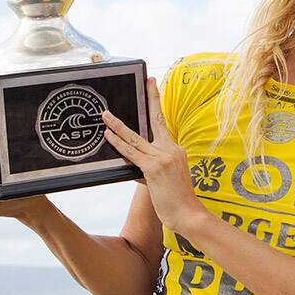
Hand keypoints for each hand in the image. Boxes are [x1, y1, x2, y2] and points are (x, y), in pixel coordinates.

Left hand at [101, 77, 206, 233]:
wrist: (189, 214)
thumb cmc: (178, 201)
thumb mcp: (165, 179)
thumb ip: (150, 168)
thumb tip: (135, 164)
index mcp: (176, 150)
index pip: (163, 124)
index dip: (158, 104)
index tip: (155, 87)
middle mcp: (171, 149)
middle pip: (156, 120)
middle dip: (151, 98)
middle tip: (148, 80)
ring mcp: (163, 157)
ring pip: (135, 137)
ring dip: (117, 125)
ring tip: (105, 115)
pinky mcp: (154, 168)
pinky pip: (131, 153)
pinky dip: (118, 143)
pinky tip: (108, 135)